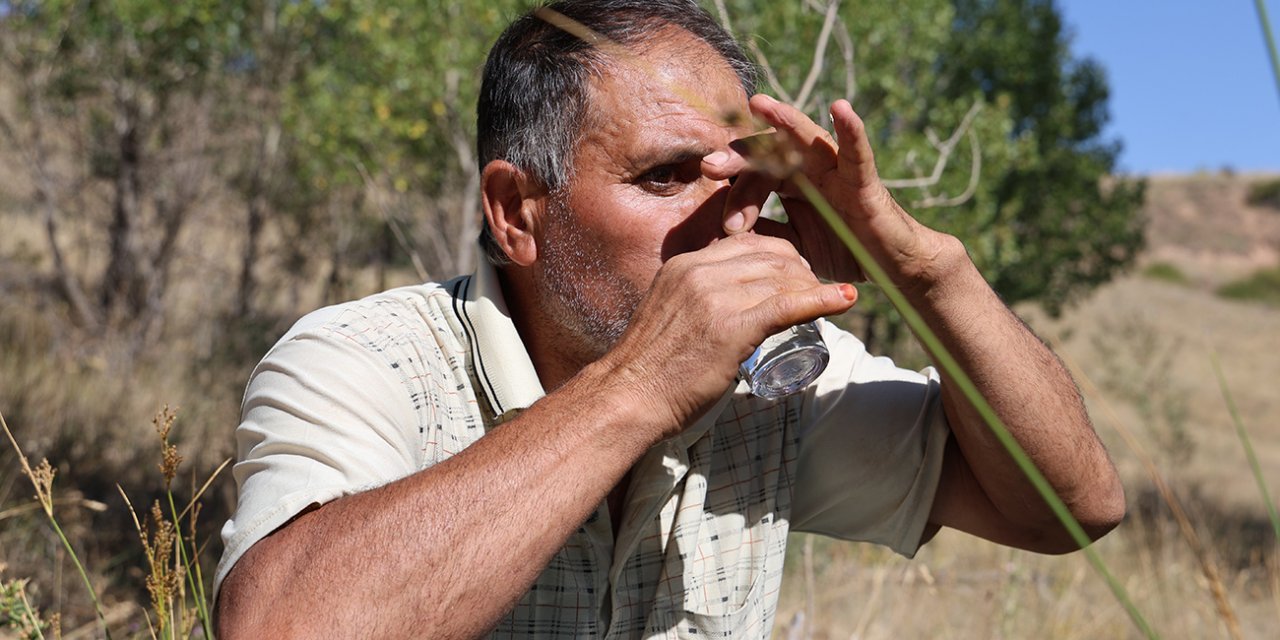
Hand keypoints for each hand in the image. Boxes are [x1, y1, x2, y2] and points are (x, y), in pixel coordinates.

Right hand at [597, 232, 855, 437]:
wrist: (628, 396)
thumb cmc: (648, 368)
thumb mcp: (668, 314)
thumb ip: (691, 303)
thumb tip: (716, 313)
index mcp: (684, 265)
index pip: (746, 243)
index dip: (780, 255)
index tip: (795, 273)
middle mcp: (699, 272)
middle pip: (769, 256)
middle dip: (802, 270)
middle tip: (817, 291)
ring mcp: (714, 297)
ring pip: (781, 278)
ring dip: (813, 287)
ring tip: (831, 301)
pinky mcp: (730, 327)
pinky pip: (786, 306)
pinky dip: (821, 300)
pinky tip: (844, 299)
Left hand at [701, 95, 952, 289]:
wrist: (891, 267)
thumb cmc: (844, 250)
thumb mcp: (793, 247)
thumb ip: (764, 233)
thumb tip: (720, 233)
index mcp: (792, 184)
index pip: (754, 178)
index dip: (734, 194)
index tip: (720, 220)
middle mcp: (811, 170)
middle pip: (771, 153)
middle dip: (740, 157)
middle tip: (710, 165)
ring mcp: (838, 171)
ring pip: (807, 139)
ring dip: (785, 120)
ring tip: (760, 104)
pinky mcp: (865, 181)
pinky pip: (857, 152)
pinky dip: (851, 129)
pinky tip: (840, 108)